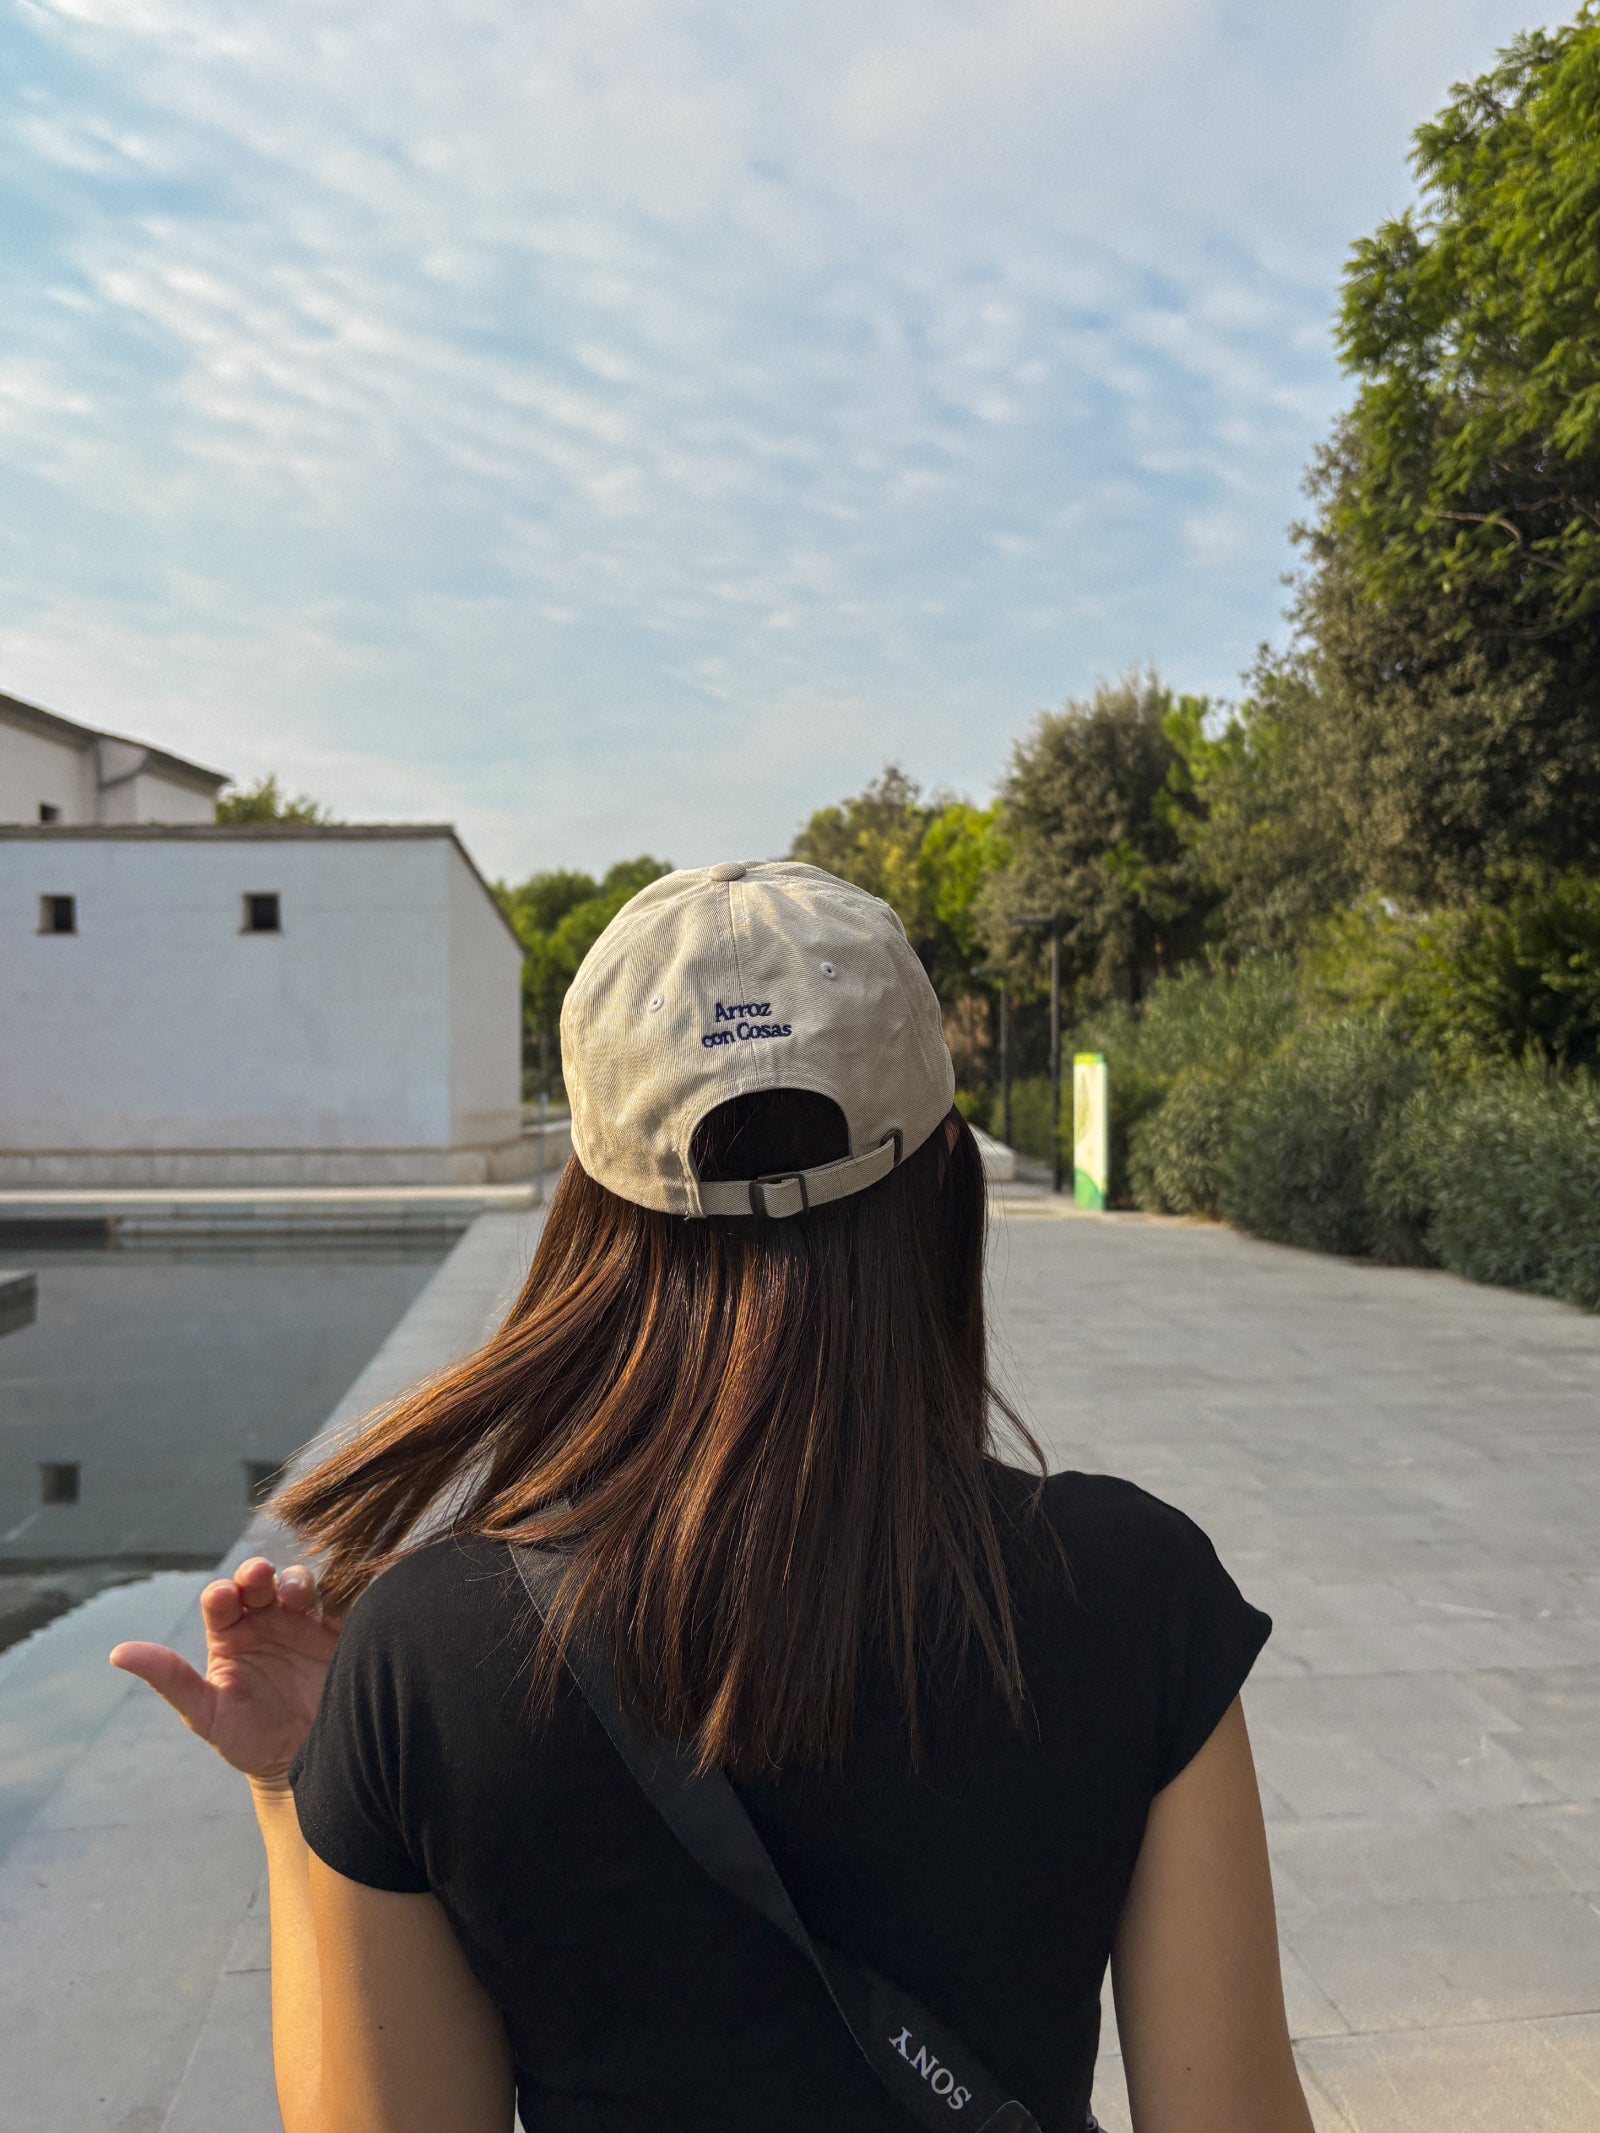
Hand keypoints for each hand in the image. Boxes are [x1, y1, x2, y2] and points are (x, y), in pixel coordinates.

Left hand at [110, 1557, 341, 1788]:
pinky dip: (338, 1593)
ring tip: (295, 1595)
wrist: (298, 1765)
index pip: (220, 1601)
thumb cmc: (246, 1741)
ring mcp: (301, 1625)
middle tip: (259, 1577)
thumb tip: (118, 1653)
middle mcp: (264, 1622)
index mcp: (229, 1636)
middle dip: (257, 1574)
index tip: (223, 1600)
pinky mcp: (337, 1634)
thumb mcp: (205, 1713)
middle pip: (259, 1583)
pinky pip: (340, 1603)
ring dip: (296, 1581)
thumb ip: (170, 1679)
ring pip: (298, 1584)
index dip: (221, 1595)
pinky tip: (333, 1600)